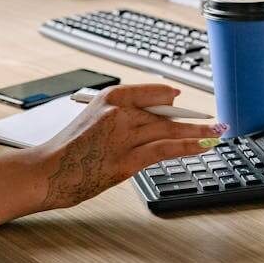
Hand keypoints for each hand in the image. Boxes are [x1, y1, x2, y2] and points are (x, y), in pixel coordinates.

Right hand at [31, 84, 226, 210]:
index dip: (170, 96)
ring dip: (198, 132)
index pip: (151, 91)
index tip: (182, 99)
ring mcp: (123, 136)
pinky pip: (164, 150)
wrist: (46, 171)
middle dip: (192, 118)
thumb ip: (118, 117)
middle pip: (165, 113)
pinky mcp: (126, 161)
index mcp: (109, 97)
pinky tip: (201, 146)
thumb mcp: (90, 120)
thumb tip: (149, 122)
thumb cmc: (66, 150)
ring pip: (169, 130)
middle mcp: (119, 113)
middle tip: (214, 120)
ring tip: (217, 133)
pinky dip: (187, 146)